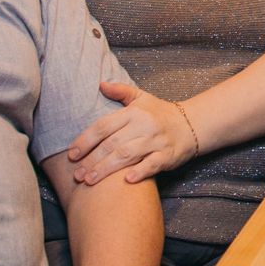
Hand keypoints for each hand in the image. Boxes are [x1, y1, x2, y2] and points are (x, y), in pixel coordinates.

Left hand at [66, 82, 198, 185]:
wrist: (192, 124)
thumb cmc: (161, 113)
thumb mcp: (142, 98)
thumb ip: (120, 91)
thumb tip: (100, 84)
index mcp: (134, 113)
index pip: (104, 126)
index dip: (86, 140)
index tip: (72, 154)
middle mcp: (144, 126)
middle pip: (112, 144)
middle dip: (92, 160)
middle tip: (77, 175)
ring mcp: (156, 141)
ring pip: (127, 155)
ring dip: (107, 169)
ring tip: (90, 180)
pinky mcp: (168, 156)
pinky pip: (152, 164)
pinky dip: (140, 172)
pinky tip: (126, 181)